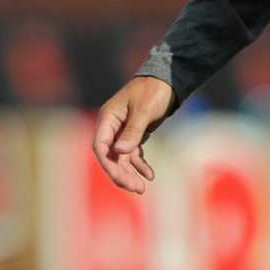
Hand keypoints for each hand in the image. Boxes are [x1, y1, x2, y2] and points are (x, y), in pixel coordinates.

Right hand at [92, 75, 176, 193]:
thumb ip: (132, 131)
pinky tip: (150, 174)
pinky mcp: (134, 134)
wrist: (168, 80)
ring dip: (130, 173)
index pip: (101, 146)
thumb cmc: (153, 90)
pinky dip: (140, 165)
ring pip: (122, 158)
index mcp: (108, 117)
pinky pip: (133, 154)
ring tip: (142, 188)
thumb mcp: (144, 110)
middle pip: (111, 156)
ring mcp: (122, 131)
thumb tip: (120, 152)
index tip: (121, 179)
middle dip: (121, 173)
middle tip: (136, 188)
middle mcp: (112, 126)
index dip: (108, 164)